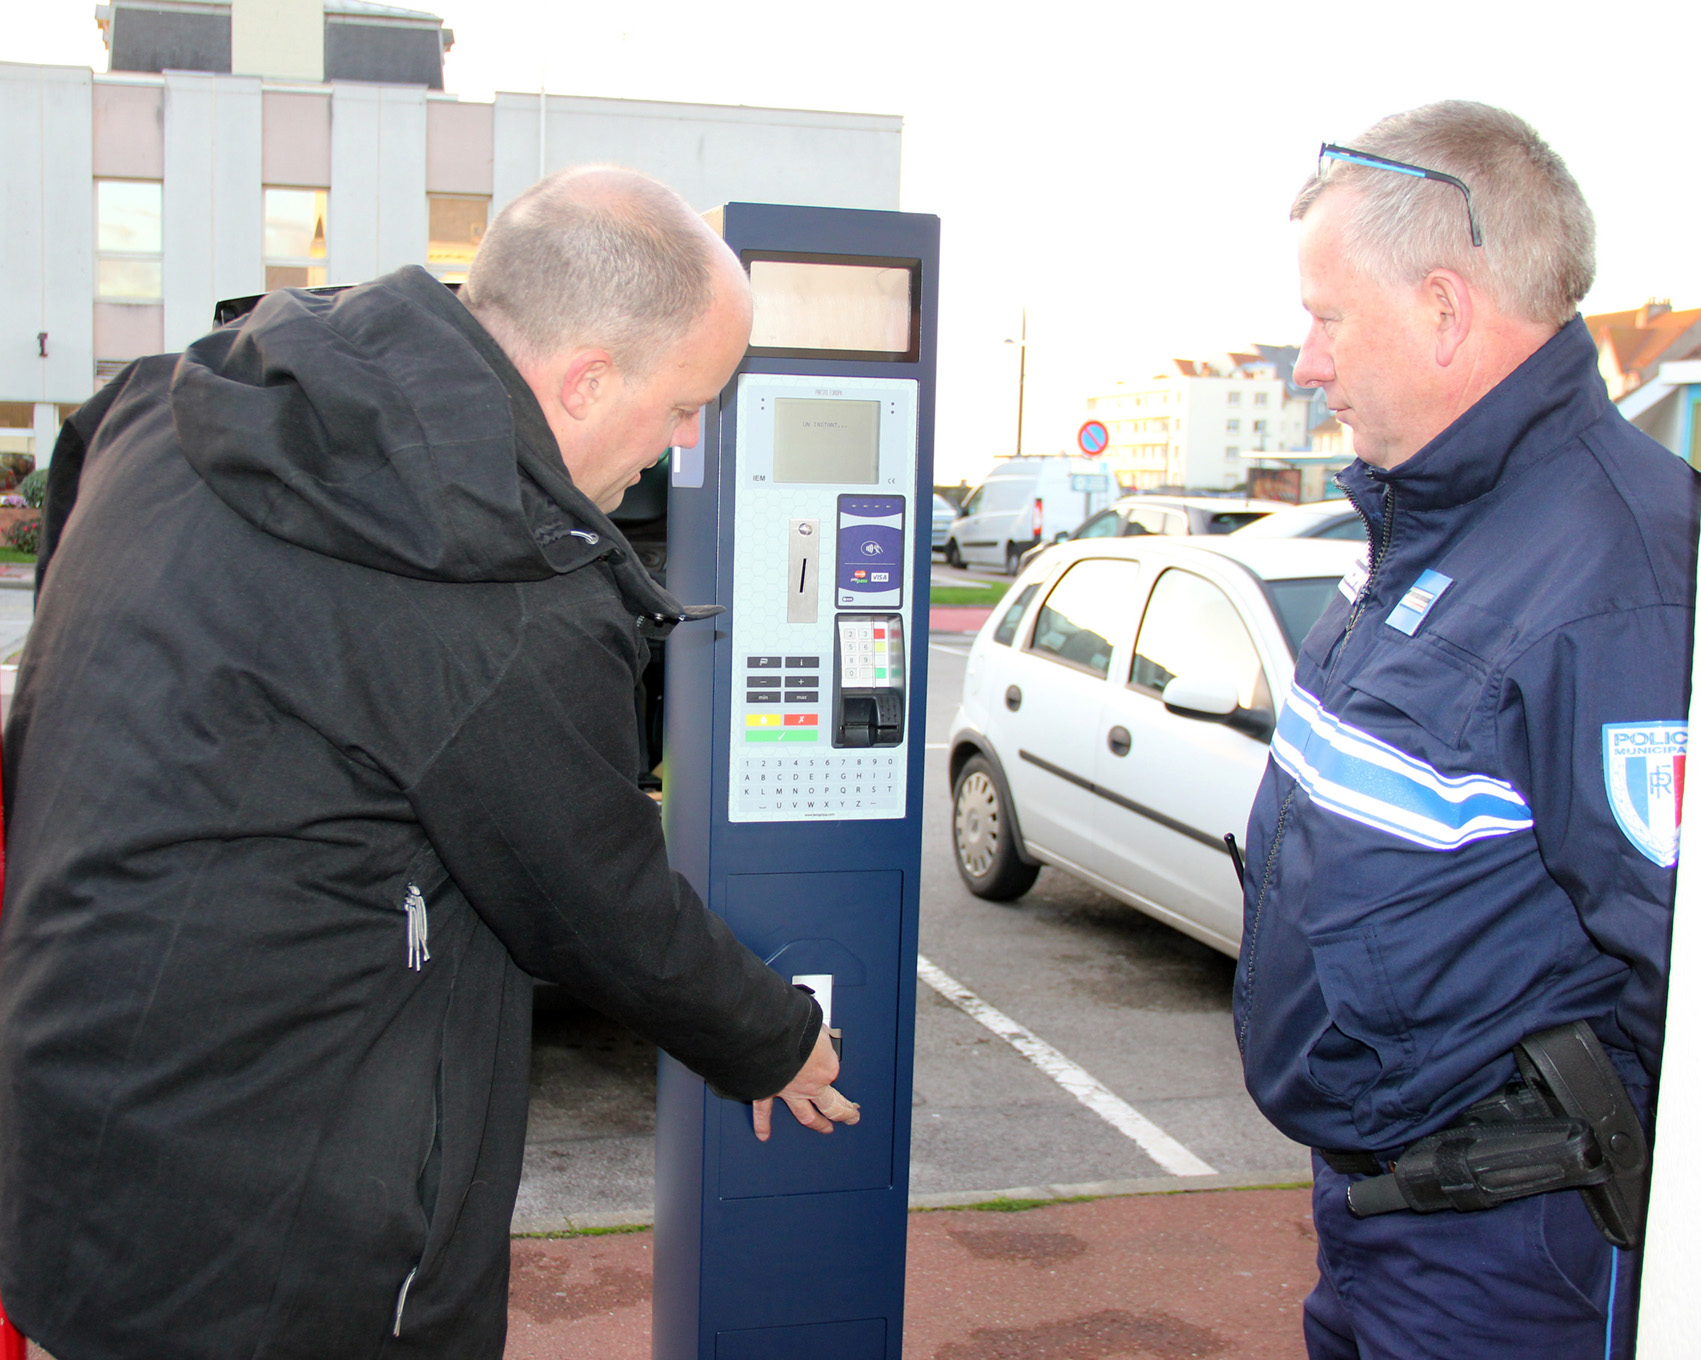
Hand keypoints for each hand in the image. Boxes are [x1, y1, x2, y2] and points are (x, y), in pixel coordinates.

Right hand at [753, 1026, 859, 1140]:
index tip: (837, 1067)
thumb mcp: (817, 1028)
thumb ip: (820, 1036)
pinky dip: (763, 1124)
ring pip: (807, 1116)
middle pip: (832, 1106)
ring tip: (825, 1129)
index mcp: (826, 1068)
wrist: (767, 1033)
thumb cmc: (794, 1028)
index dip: (836, 1070)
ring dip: (817, 1124)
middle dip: (843, 1113)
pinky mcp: (768, 1092)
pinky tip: (764, 1134)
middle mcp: (810, 1086)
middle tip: (850, 1117)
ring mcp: (790, 1092)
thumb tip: (819, 1035)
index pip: (834, 1072)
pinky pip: (765, 1112)